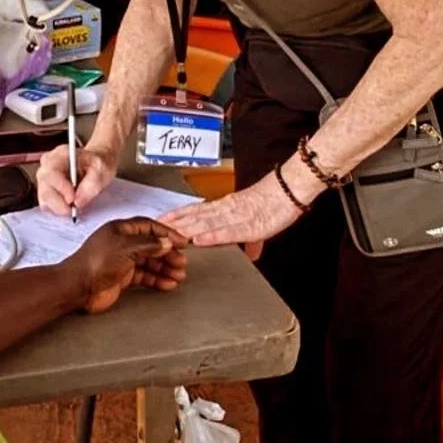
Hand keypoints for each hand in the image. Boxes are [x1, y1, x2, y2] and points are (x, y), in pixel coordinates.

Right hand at [37, 143, 117, 215]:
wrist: (95, 165)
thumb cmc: (97, 164)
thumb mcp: (101, 169)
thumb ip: (92, 184)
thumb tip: (78, 201)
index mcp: (60, 155)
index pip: (51, 172)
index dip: (60, 188)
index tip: (73, 199)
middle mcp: (47, 166)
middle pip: (45, 189)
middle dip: (60, 204)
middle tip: (75, 209)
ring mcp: (44, 179)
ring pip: (44, 200)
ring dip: (60, 208)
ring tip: (75, 206)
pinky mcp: (45, 191)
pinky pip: (47, 206)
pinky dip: (58, 210)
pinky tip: (69, 205)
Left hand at [64, 218, 187, 313]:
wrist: (78, 286)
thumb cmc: (96, 262)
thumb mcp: (126, 248)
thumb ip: (149, 244)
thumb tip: (167, 243)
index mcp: (121, 229)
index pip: (150, 227)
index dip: (167, 233)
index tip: (182, 242)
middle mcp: (123, 243)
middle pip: (152, 245)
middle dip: (168, 253)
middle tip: (182, 262)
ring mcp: (122, 260)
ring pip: (150, 262)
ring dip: (165, 268)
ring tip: (179, 275)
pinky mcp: (122, 277)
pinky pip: (144, 276)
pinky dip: (157, 279)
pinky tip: (168, 284)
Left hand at [161, 171, 309, 246]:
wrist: (290, 190)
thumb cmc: (275, 203)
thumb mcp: (259, 224)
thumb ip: (252, 239)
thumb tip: (251, 252)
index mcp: (226, 207)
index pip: (196, 211)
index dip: (177, 215)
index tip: (158, 221)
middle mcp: (225, 209)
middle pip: (194, 217)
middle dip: (173, 224)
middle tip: (153, 230)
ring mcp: (235, 217)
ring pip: (205, 224)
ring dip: (185, 230)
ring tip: (168, 235)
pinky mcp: (248, 225)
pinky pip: (226, 232)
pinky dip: (211, 237)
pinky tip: (198, 241)